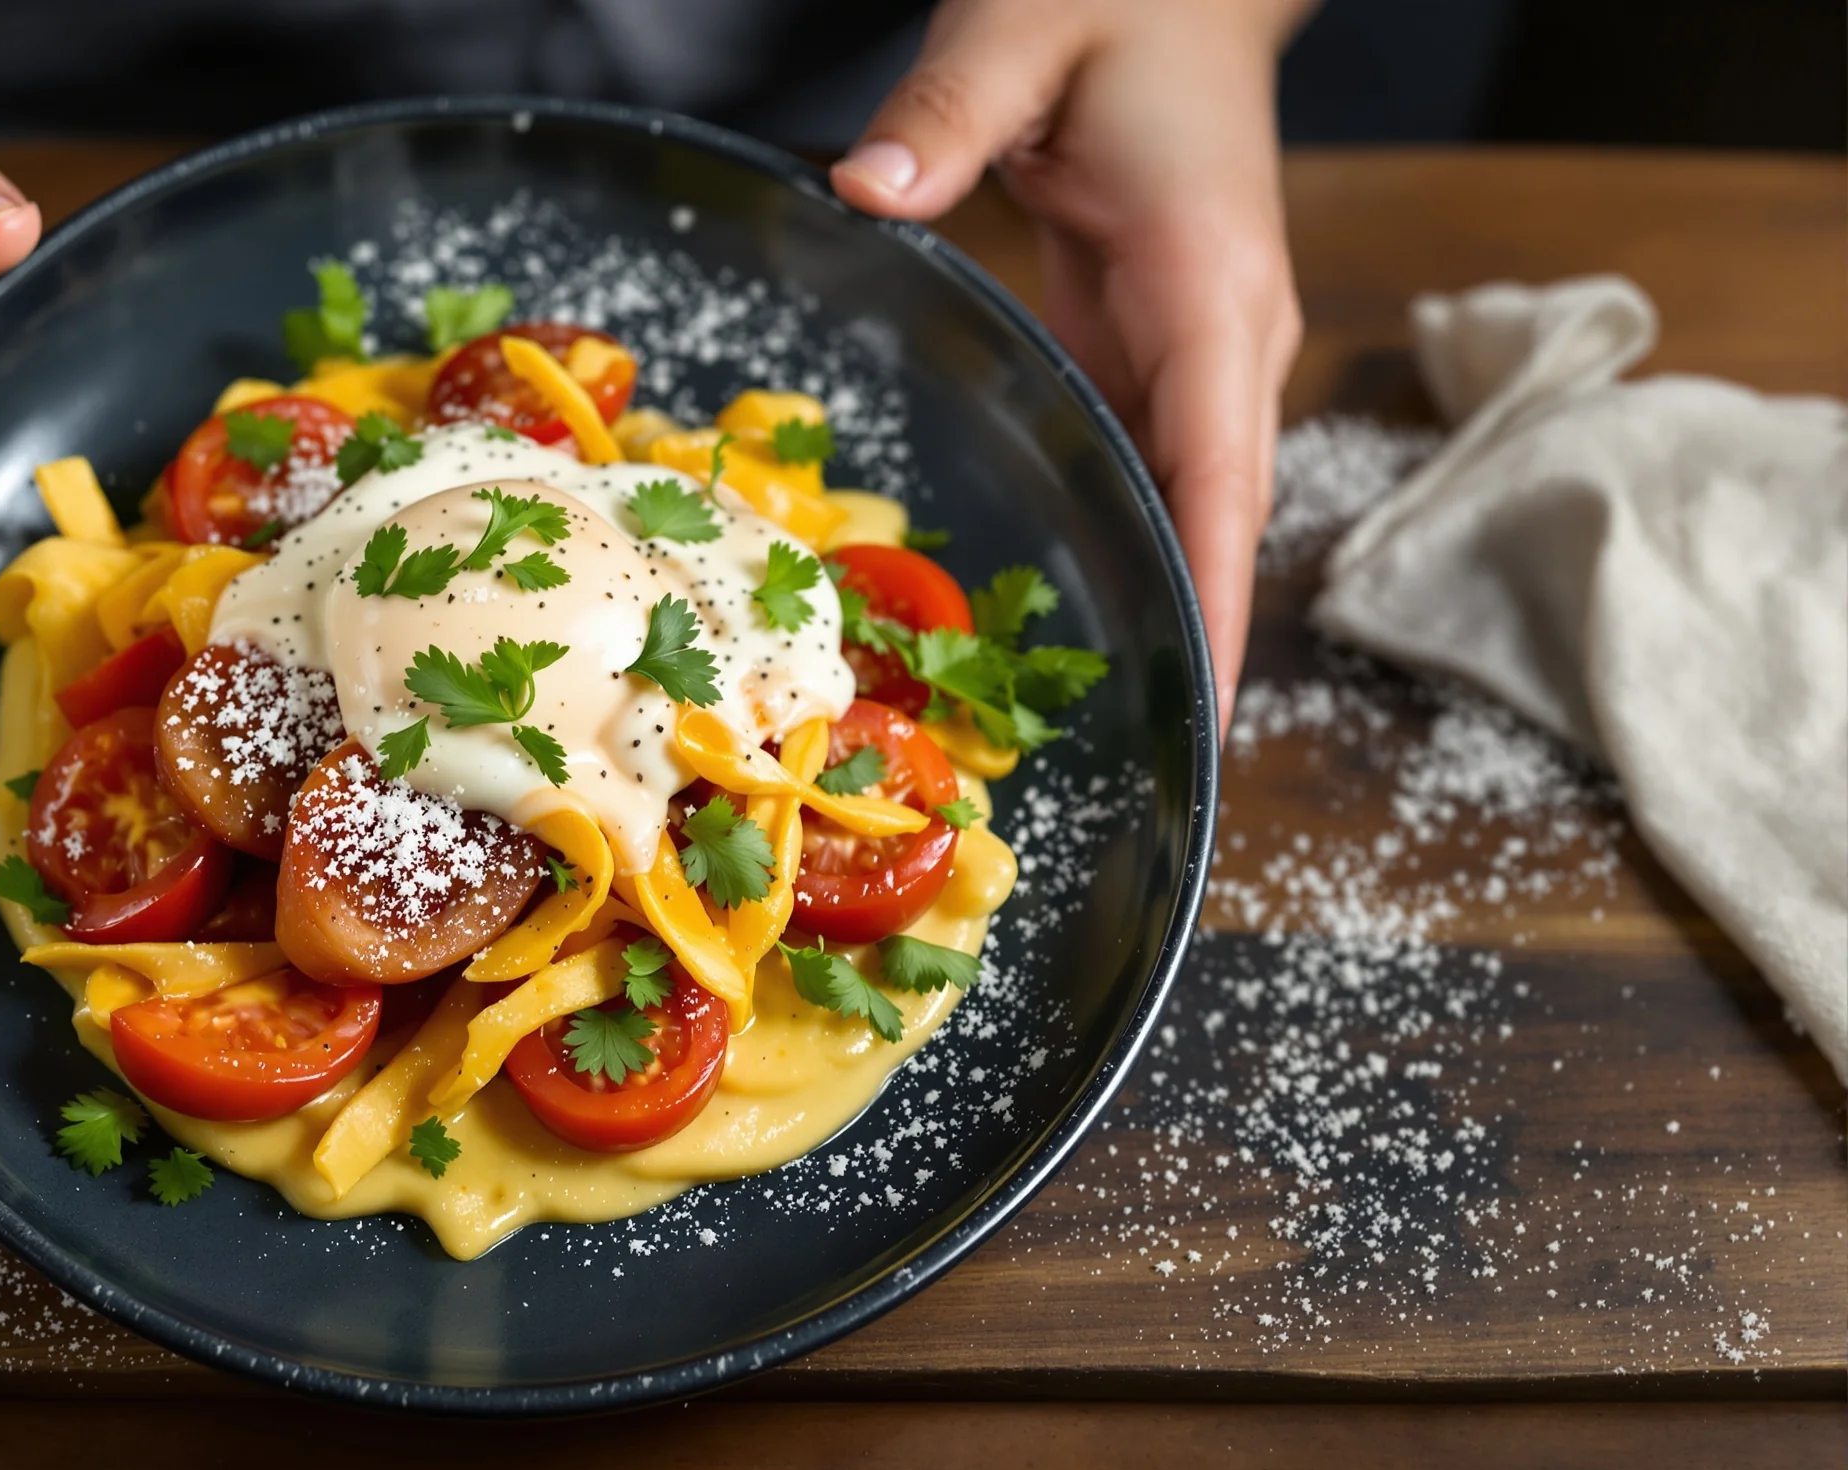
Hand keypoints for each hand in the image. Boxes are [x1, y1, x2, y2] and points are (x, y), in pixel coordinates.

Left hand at [831, 0, 1305, 730]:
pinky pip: (1144, 465)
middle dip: (1192, 643)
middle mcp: (1223, 334)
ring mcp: (1196, 345)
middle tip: (1137, 775)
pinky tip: (1061, 613)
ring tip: (1091, 733)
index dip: (1219, 597)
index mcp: (1210, 283)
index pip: (1224, 469)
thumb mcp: (1024, 27)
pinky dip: (1116, 541)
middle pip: (1217, 519)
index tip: (1209, 711)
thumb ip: (948, 109)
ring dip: (1155, 607)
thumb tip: (864, 189)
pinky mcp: (1155, 341)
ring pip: (1185, 505)